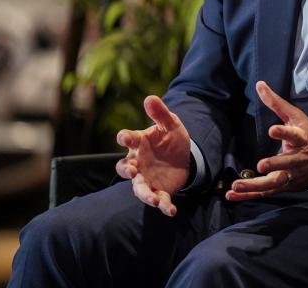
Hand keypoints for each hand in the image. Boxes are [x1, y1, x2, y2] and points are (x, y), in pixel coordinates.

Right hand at [115, 95, 190, 216]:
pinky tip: (171, 211)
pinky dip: (163, 206)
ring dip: (144, 195)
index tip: (125, 137)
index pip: (127, 140)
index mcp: (139, 144)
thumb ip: (160, 114)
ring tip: (153, 200)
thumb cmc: (170, 139)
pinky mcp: (159, 190)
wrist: (183, 157)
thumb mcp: (171, 124)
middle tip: (132, 171)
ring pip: (139, 188)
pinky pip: (159, 199)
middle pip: (124, 168)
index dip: (125, 138)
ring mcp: (147, 178)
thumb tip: (150, 97)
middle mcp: (138, 163)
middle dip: (126, 171)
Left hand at [225, 80, 307, 200]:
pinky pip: (266, 192)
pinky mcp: (286, 186)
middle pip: (286, 164)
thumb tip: (259, 84)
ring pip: (275, 183)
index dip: (284, 132)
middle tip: (261, 165)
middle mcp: (298, 159)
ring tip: (237, 186)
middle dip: (274, 164)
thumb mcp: (297, 117)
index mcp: (301, 139)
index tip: (273, 130)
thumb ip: (277, 103)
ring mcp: (292, 175)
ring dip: (256, 185)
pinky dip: (249, 194)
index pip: (294, 135)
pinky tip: (232, 196)